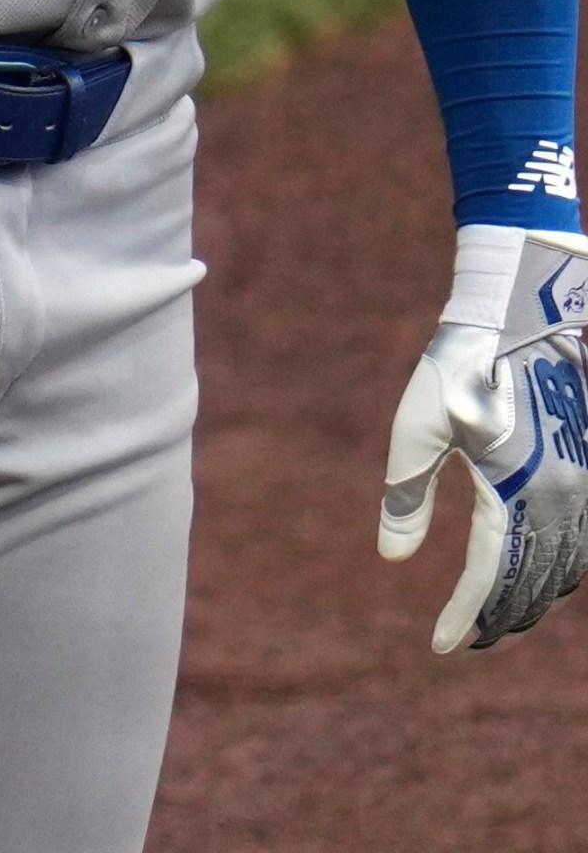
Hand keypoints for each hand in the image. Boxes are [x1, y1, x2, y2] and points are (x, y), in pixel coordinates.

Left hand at [379, 231, 587, 650]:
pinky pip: (581, 543)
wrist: (523, 314)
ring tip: (501, 617)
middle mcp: (559, 500)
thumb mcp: (417, 427)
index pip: (489, 577)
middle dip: (502, 618)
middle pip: (533, 584)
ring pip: (564, 569)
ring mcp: (582, 488)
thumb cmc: (462, 366)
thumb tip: (391, 556)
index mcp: (514, 493)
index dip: (466, 617)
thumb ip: (406, 496)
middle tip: (470, 640)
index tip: (443, 646)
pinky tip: (539, 573)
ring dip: (534, 600)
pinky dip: (559, 570)